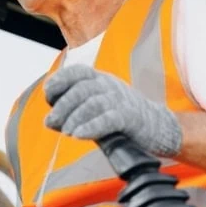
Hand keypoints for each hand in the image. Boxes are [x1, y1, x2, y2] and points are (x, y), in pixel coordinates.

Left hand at [43, 64, 182, 156]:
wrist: (157, 126)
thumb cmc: (120, 117)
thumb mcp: (95, 108)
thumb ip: (73, 111)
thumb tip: (48, 121)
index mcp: (99, 79)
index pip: (76, 72)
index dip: (59, 80)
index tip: (48, 94)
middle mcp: (109, 85)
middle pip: (81, 89)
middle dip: (63, 105)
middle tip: (51, 121)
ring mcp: (120, 99)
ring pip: (93, 103)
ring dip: (74, 117)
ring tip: (65, 131)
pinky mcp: (130, 117)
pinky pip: (108, 119)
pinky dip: (90, 127)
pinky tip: (78, 135)